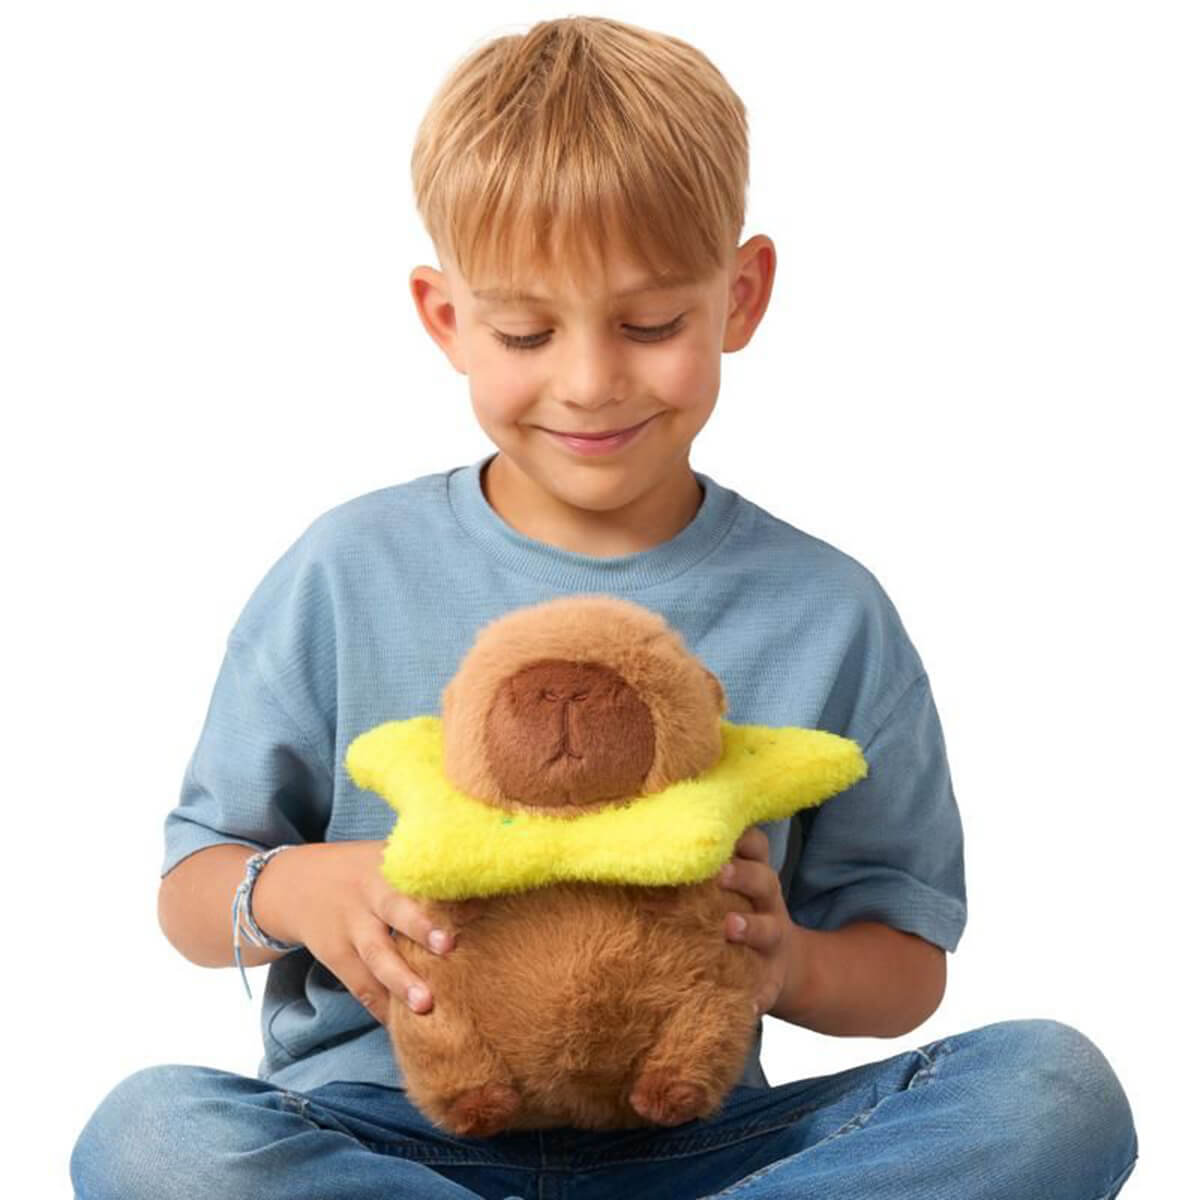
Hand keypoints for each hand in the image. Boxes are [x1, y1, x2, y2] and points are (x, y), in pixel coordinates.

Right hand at [253, 840, 485, 1023]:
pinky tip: (401, 1028)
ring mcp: (350, 928)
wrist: (295, 885)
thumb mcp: (388, 855)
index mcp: (389, 866)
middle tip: (449, 946)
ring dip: (401, 981)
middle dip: (421, 928)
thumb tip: (487, 871)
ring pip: (376, 956)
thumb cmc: (362, 870)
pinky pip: (360, 986)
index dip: (448, 887)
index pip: (421, 874)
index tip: (478, 899)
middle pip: (396, 910)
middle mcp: (369, 896)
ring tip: (426, 1005)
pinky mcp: (336, 956)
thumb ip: (428, 865)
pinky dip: (381, 1008)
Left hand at [717, 826, 795, 1018]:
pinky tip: (747, 1002)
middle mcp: (766, 902)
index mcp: (753, 874)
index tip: (717, 826)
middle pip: (762, 879)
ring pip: (768, 928)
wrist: (777, 966)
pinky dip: (757, 995)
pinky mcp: (771, 978)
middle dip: (742, 874)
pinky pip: (766, 986)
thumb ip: (699, 860)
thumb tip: (645, 817)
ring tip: (730, 927)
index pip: (755, 845)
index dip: (741, 835)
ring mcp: (772, 939)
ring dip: (750, 927)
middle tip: (718, 872)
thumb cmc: (736, 910)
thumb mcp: (728, 882)